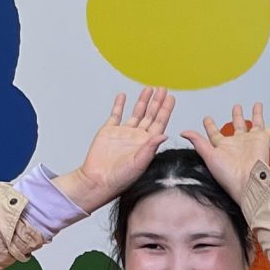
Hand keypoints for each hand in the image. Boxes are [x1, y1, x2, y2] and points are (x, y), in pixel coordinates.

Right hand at [60, 89, 173, 208]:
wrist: (98, 181)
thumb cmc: (120, 178)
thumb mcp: (139, 163)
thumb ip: (150, 148)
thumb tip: (165, 135)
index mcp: (147, 144)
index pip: (159, 123)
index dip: (165, 110)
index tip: (171, 97)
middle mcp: (137, 137)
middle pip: (150, 115)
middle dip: (157, 102)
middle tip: (163, 88)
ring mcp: (123, 133)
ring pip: (135, 113)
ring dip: (142, 101)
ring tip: (148, 89)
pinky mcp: (108, 132)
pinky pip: (115, 115)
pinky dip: (119, 105)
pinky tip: (123, 96)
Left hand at [181, 101, 269, 195]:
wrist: (247, 182)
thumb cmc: (228, 174)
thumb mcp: (208, 155)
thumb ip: (198, 142)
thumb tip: (183, 132)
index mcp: (223, 146)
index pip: (215, 133)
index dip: (210, 125)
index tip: (207, 118)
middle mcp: (238, 142)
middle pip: (237, 125)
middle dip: (236, 116)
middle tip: (236, 107)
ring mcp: (252, 140)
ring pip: (255, 123)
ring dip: (256, 114)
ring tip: (257, 104)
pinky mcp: (263, 140)